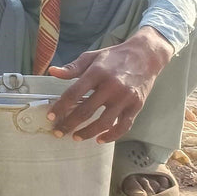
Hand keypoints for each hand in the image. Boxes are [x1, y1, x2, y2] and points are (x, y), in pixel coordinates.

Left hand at [46, 27, 173, 142]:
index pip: (74, 93)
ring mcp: (126, 98)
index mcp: (97, 73)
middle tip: (58, 132)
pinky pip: (123, 126)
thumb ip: (72, 67)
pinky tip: (100, 139)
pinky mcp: (137, 106)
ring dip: (88, 133)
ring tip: (75, 137)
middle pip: (87, 110)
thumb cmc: (114, 57)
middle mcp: (112, 86)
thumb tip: (52, 71)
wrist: (145, 56)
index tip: (51, 116)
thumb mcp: (91, 57)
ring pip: (104, 122)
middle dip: (69, 124)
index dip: (61, 106)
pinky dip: (112, 135)